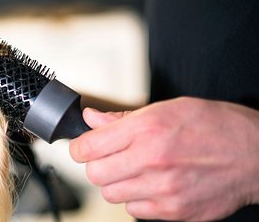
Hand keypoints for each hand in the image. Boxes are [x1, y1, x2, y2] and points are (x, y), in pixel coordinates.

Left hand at [69, 97, 258, 220]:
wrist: (255, 155)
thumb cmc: (215, 126)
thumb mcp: (167, 108)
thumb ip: (124, 118)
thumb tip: (91, 119)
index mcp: (146, 129)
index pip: (87, 147)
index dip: (79, 147)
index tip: (82, 147)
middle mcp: (151, 159)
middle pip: (94, 174)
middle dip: (96, 165)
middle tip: (109, 159)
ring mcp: (162, 188)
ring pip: (111, 194)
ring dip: (116, 183)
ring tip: (135, 170)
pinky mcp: (173, 210)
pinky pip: (134, 210)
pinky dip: (137, 199)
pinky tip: (151, 184)